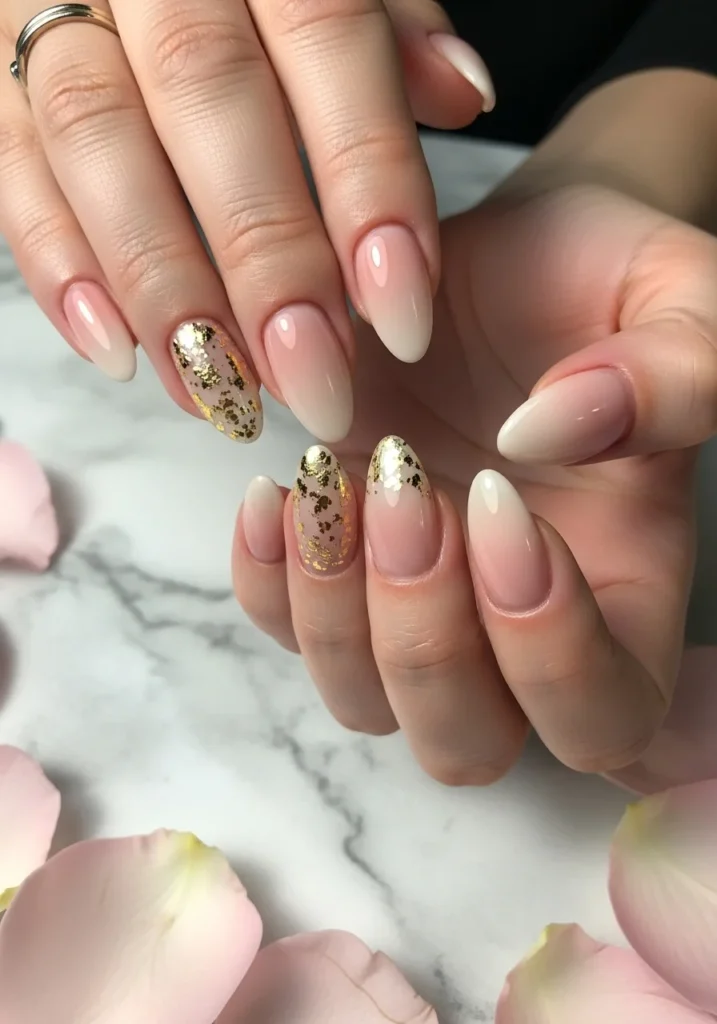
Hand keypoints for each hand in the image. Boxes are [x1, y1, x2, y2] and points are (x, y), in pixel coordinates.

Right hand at [0, 0, 491, 441]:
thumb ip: (390, 24)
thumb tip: (461, 92)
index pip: (329, 38)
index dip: (368, 181)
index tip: (403, 315)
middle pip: (207, 99)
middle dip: (266, 256)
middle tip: (313, 380)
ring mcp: (51, 8)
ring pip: (95, 138)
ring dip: (161, 283)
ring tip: (220, 391)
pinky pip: (8, 164)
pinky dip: (57, 264)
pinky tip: (114, 351)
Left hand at [233, 182, 716, 783]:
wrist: (505, 258)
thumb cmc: (602, 284)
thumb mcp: (677, 298)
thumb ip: (668, 376)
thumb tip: (542, 440)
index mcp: (627, 593)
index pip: (601, 716)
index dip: (547, 649)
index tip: (499, 500)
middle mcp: (516, 629)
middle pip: (466, 744)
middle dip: (423, 638)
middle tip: (406, 490)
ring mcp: (419, 604)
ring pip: (363, 706)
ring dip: (334, 610)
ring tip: (332, 475)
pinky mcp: (340, 563)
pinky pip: (283, 630)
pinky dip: (266, 581)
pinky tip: (276, 488)